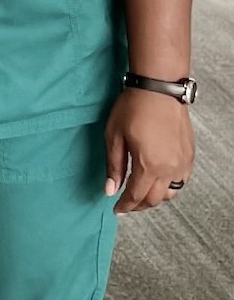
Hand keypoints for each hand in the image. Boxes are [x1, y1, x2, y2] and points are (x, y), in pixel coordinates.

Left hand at [104, 88, 193, 212]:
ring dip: (155, 197)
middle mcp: (170, 169)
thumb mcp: (114, 136)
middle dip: (139, 205)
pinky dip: (169, 186)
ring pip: (170, 193)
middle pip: (155, 199)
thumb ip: (113, 166)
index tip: (117, 209)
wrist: (159, 89)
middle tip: (126, 205)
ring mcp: (183, 163)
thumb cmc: (133, 108)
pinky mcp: (189, 156)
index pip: (136, 196)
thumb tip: (110, 189)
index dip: (125, 205)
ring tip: (140, 194)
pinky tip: (158, 181)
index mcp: (149, 166)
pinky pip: (181, 181)